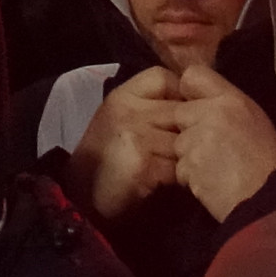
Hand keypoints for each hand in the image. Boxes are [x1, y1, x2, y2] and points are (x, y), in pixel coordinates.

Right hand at [73, 69, 184, 217]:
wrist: (80, 198)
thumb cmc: (106, 159)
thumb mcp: (121, 119)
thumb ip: (151, 105)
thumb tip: (196, 100)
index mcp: (121, 96)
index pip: (164, 78)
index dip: (179, 95)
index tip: (180, 117)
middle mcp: (128, 111)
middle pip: (181, 110)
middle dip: (191, 130)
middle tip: (189, 147)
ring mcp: (135, 137)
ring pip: (185, 140)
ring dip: (187, 156)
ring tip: (179, 166)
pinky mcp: (143, 166)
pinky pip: (179, 166)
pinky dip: (179, 177)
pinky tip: (169, 183)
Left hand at [167, 62, 275, 219]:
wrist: (269, 200)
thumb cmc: (267, 162)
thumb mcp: (254, 120)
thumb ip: (226, 105)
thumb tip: (199, 100)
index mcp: (232, 99)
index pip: (193, 75)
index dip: (189, 92)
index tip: (196, 106)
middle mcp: (212, 113)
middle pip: (179, 112)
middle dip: (188, 130)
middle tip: (211, 148)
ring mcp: (198, 140)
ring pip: (178, 142)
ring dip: (189, 156)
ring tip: (215, 168)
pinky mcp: (190, 166)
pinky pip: (179, 168)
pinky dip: (190, 177)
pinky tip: (211, 182)